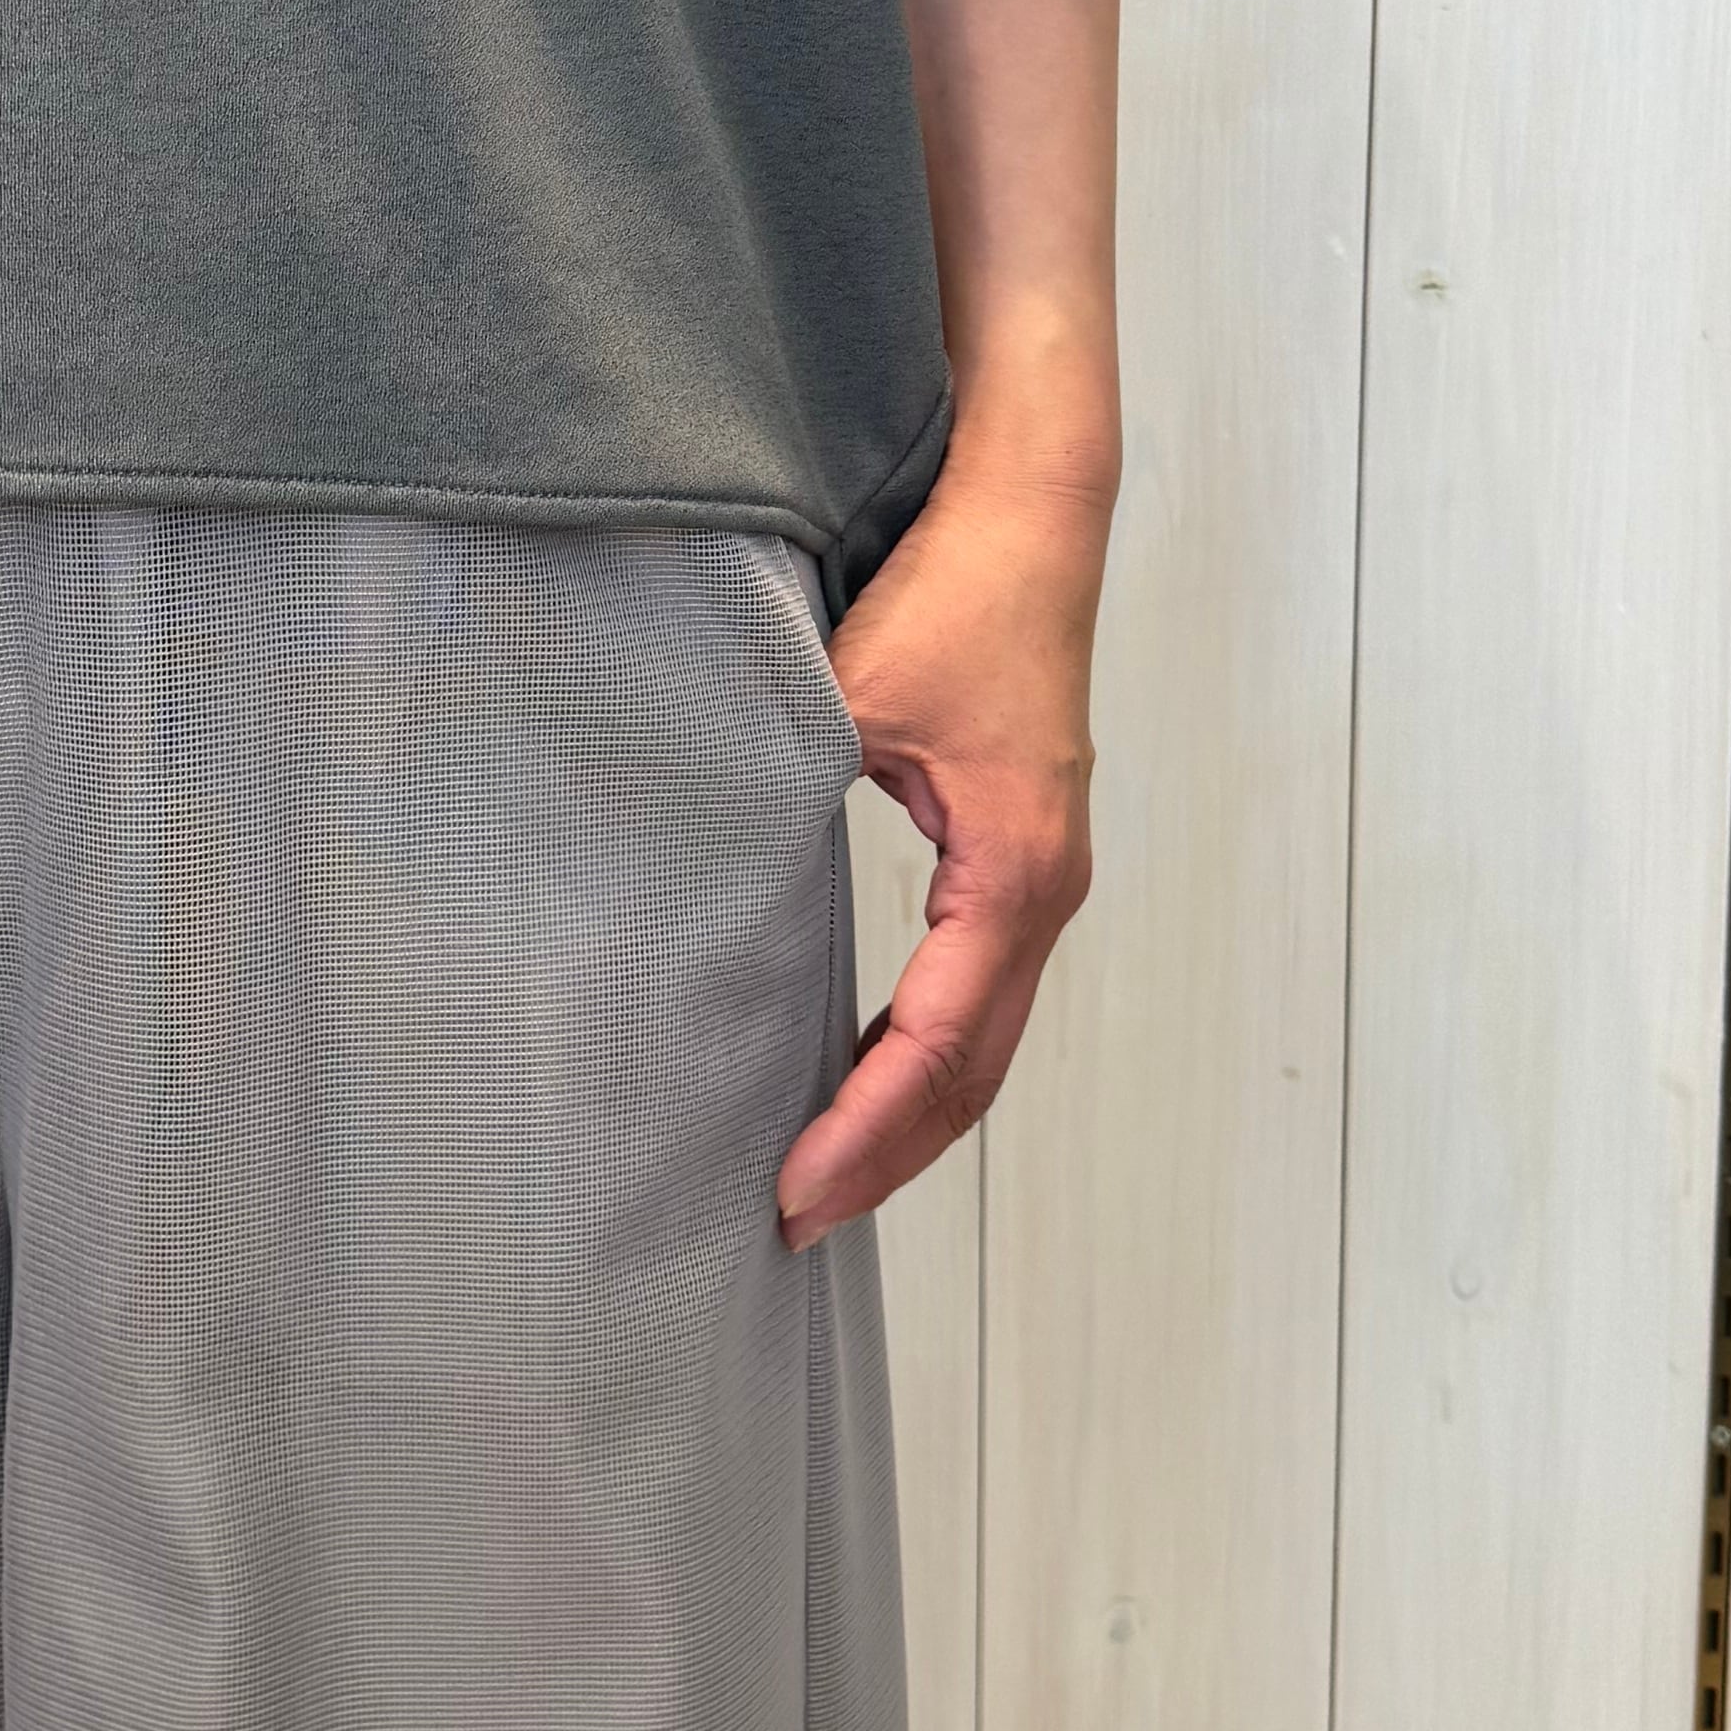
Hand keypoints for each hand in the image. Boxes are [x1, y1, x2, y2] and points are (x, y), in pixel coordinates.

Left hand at [773, 442, 1106, 1249]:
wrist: (1033, 509)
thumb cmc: (953, 588)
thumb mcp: (851, 689)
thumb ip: (778, 775)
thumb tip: (686, 863)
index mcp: (1014, 868)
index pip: (939, 1045)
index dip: (864, 1132)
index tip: (791, 1195)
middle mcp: (1043, 888)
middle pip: (973, 1072)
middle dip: (885, 1156)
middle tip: (790, 1222)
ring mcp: (1039, 874)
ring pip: (983, 1040)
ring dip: (907, 1116)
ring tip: (819, 1180)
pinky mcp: (1016, 851)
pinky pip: (975, 987)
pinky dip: (921, 1054)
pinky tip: (855, 1078)